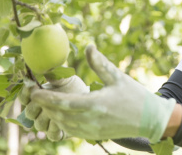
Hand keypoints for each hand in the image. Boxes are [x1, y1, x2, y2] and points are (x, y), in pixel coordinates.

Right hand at [19, 75, 88, 140]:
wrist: (88, 99)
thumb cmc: (73, 87)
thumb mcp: (65, 78)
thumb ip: (54, 75)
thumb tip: (45, 68)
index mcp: (38, 96)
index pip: (24, 97)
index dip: (25, 94)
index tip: (32, 87)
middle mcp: (39, 110)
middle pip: (29, 113)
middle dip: (37, 107)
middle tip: (47, 101)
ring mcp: (47, 122)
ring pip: (39, 124)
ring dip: (47, 118)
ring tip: (58, 110)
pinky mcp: (57, 132)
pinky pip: (51, 135)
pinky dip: (56, 129)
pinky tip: (63, 122)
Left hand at [31, 44, 176, 142]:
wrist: (150, 119)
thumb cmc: (134, 95)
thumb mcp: (117, 76)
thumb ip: (100, 63)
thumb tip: (88, 46)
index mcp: (96, 104)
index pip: (64, 102)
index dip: (46, 97)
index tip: (33, 90)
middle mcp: (91, 120)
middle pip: (58, 114)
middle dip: (43, 104)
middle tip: (31, 93)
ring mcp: (92, 131)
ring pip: (62, 124)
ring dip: (50, 113)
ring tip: (41, 101)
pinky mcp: (93, 136)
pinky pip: (70, 130)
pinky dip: (60, 122)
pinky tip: (56, 112)